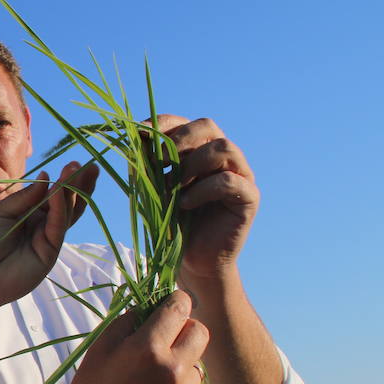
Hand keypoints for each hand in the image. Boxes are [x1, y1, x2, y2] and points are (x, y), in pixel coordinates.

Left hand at [0, 161, 98, 307]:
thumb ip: (23, 198)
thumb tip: (46, 177)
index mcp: (31, 215)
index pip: (54, 196)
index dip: (65, 181)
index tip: (76, 163)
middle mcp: (43, 226)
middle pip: (67, 203)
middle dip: (79, 184)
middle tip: (90, 165)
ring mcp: (48, 239)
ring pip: (67, 213)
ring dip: (74, 192)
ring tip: (81, 171)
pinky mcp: (49, 252)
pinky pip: (56, 226)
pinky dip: (59, 208)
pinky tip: (59, 191)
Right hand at [39, 290, 206, 383]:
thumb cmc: (92, 382)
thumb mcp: (103, 342)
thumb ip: (133, 317)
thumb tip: (157, 305)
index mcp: (148, 348)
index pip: (180, 308)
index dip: (176, 301)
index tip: (171, 304)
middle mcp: (173, 371)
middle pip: (201, 332)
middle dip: (185, 328)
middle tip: (167, 336)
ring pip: (198, 362)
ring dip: (183, 360)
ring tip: (157, 373)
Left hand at [155, 114, 258, 280]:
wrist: (193, 260)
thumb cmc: (172, 223)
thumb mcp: (153, 189)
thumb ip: (147, 165)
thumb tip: (133, 138)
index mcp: (198, 150)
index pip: (184, 123)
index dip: (162, 124)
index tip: (139, 135)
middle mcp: (222, 157)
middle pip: (207, 126)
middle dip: (180, 138)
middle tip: (160, 161)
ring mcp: (240, 174)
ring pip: (223, 148)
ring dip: (193, 164)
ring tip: (173, 187)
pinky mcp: (250, 197)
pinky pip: (229, 181)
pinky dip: (203, 190)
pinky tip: (185, 204)